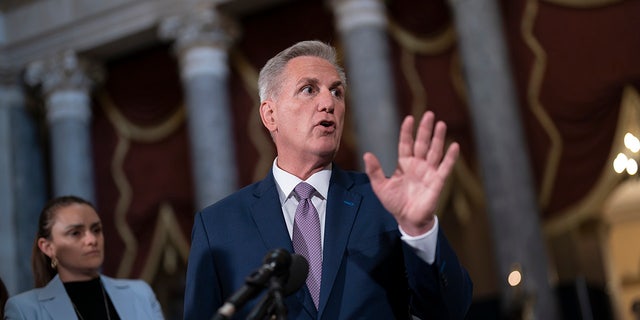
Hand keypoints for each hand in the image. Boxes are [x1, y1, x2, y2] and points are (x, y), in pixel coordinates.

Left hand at [364, 111, 458, 235]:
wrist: (407, 220)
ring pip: (435, 151)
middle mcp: (418, 165)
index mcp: (404, 164)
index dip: (407, 132)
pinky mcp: (438, 182)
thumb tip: (367, 154)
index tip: (409, 118)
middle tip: (429, 114)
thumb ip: (374, 171)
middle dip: (425, 129)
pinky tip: (454, 146)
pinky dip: (450, 157)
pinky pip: (445, 167)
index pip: (406, 144)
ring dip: (438, 138)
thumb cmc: (395, 203)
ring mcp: (429, 172)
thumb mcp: (380, 187)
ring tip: (441, 124)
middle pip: (422, 143)